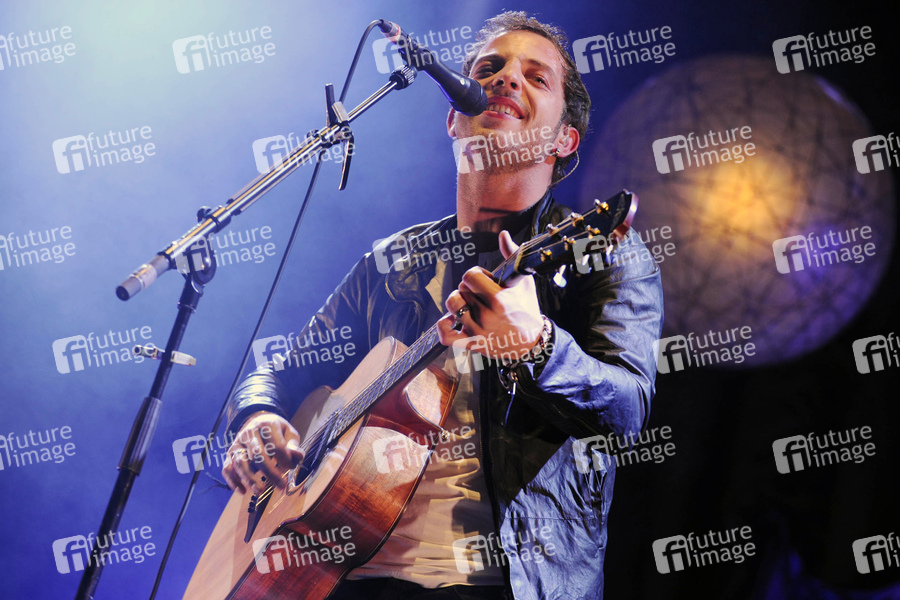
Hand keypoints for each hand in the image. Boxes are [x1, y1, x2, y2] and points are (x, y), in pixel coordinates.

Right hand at [222, 412, 304, 493]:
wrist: (257, 421)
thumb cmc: (276, 431)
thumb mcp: (289, 433)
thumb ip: (293, 445)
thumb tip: (298, 456)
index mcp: (266, 425)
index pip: (275, 444)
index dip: (284, 458)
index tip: (290, 467)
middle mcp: (249, 432)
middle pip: (257, 454)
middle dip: (269, 472)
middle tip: (281, 486)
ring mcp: (237, 443)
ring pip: (240, 462)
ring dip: (249, 478)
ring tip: (259, 492)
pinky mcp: (230, 453)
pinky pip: (227, 468)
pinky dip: (233, 481)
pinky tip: (242, 491)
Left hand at [437, 230, 542, 360]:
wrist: (531, 343)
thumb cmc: (527, 309)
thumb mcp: (523, 282)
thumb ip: (511, 255)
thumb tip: (502, 234)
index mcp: (499, 298)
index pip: (470, 276)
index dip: (475, 275)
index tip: (485, 281)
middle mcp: (486, 315)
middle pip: (460, 289)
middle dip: (469, 288)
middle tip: (481, 294)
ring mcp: (477, 331)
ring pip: (452, 306)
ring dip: (458, 302)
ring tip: (469, 304)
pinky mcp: (471, 344)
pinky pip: (445, 335)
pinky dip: (443, 325)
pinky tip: (451, 319)